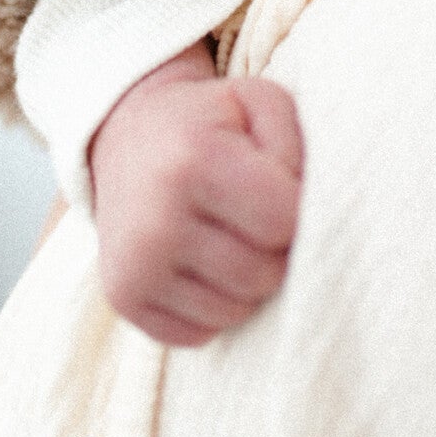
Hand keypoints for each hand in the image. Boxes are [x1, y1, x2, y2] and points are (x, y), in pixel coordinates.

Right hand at [89, 41, 302, 346]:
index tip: (288, 191)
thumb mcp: (259, 102)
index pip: (283, 223)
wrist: (128, 137)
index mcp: (195, 160)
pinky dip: (215, 307)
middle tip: (263, 219)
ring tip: (234, 238)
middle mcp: (158, 219)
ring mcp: (135, 265)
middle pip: (262, 275)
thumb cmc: (210, 122)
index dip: (299, 210)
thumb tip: (312, 214)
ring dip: (250, 284)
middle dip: (278, 251)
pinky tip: (205, 264)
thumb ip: (296, 146)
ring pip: (235, 312)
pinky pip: (200, 334)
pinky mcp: (123, 298)